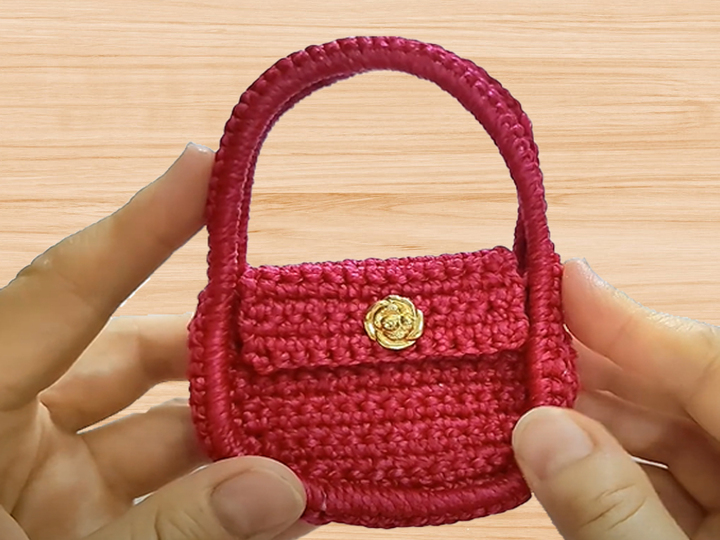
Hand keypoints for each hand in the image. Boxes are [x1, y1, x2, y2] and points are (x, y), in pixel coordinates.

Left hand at [0, 144, 310, 539]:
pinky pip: (168, 497)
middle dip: (219, 354)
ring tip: (317, 432)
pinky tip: (289, 493)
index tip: (204, 162)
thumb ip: (165, 534)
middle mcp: (14, 437)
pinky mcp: (83, 532)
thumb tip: (285, 487)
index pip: (66, 288)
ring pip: (164, 438)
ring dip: (238, 438)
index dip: (140, 223)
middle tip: (299, 343)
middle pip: (135, 361)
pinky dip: (225, 495)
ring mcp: (52, 490)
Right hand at [512, 259, 719, 538]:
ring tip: (527, 398)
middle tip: (527, 343)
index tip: (564, 277)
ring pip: (670, 437)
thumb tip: (535, 428)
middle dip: (599, 369)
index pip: (707, 362)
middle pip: (682, 393)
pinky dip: (611, 466)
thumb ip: (610, 505)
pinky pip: (668, 480)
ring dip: (595, 420)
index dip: (629, 318)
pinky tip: (559, 456)